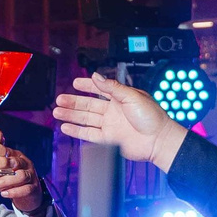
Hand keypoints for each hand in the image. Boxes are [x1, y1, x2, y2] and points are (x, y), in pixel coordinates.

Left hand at [0, 145, 49, 215]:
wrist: (29, 194)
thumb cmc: (12, 180)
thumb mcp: (3, 171)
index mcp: (17, 156)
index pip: (7, 153)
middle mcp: (25, 163)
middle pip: (15, 163)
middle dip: (1, 171)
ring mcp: (31, 175)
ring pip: (21, 176)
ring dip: (6, 181)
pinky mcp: (34, 187)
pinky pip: (26, 189)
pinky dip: (14, 192)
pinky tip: (4, 194)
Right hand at [53, 74, 185, 167]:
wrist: (158, 140)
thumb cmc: (152, 117)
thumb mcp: (132, 96)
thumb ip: (112, 87)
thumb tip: (97, 76)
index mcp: (120, 98)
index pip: (100, 89)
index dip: (87, 85)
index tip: (75, 83)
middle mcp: (113, 111)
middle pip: (89, 105)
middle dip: (73, 102)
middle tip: (60, 99)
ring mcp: (110, 125)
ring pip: (86, 119)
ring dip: (71, 115)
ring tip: (57, 112)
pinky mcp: (108, 139)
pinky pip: (89, 134)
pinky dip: (77, 131)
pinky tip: (66, 127)